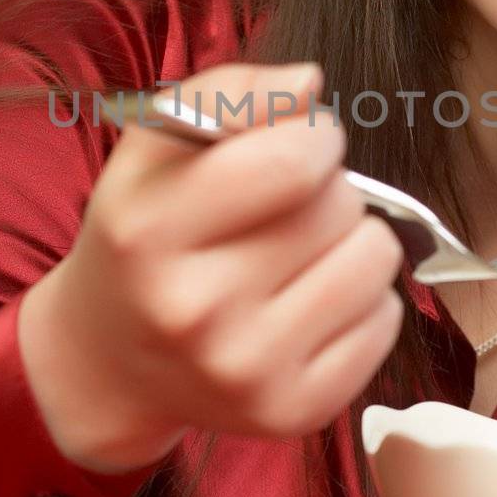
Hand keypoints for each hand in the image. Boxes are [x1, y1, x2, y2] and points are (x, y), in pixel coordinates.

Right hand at [19, 62, 404, 473]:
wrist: (111, 361)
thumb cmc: (143, 237)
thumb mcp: (152, 149)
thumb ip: (227, 93)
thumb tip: (308, 84)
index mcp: (150, 232)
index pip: (295, 160)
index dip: (313, 135)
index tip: (296, 143)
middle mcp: (195, 310)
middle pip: (340, 204)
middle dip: (326, 189)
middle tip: (282, 210)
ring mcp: (248, 371)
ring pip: (375, 258)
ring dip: (351, 240)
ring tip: (300, 253)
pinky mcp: (295, 412)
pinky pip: (386, 318)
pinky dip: (360, 300)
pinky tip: (308, 303)